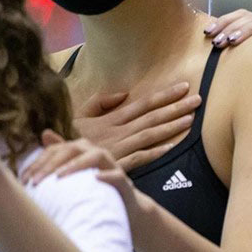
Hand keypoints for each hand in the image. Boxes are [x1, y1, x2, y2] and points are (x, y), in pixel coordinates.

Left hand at [23, 131, 143, 218]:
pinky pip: (117, 176)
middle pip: (72, 149)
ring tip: (60, 177)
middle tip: (36, 182)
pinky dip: (107, 176)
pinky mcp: (124, 182)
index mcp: (81, 150)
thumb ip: (59, 154)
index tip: (24, 179)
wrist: (123, 207)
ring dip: (76, 165)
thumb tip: (45, 133)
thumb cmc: (93, 190)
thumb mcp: (74, 172)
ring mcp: (112, 166)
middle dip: (51, 164)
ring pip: (95, 156)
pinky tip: (95, 179)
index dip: (39, 162)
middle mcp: (96, 153)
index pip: (56, 150)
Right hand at [73, 82, 200, 171]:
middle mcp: (116, 131)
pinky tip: (173, 146)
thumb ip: (100, 102)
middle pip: (151, 116)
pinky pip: (139, 158)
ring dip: (171, 126)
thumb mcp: (79, 116)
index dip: (164, 95)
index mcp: (110, 119)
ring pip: (149, 135)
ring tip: (191, 118)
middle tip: (198, 99)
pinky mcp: (115, 164)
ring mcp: (117, 148)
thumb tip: (124, 93)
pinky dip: (156, 152)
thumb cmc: (67, 140)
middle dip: (176, 107)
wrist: (52, 164)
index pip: (142, 103)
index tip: (184, 87)